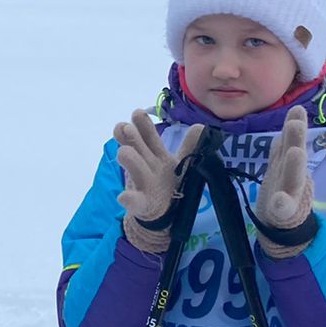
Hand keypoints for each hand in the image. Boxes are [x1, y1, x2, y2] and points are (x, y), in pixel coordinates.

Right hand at [114, 114, 202, 252]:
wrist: (161, 213)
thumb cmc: (169, 183)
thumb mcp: (180, 163)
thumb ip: (189, 146)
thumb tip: (200, 127)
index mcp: (155, 155)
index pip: (148, 135)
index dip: (143, 124)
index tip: (137, 113)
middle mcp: (144, 164)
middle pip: (135, 146)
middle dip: (132, 137)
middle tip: (126, 128)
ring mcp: (141, 184)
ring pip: (133, 167)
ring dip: (129, 159)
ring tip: (124, 153)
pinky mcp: (140, 204)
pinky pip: (134, 201)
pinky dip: (129, 199)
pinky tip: (125, 197)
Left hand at [254, 105, 317, 256]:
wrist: (284, 224)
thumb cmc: (284, 187)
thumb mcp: (286, 162)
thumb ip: (288, 140)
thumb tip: (295, 114)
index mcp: (289, 162)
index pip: (291, 140)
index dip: (295, 125)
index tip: (297, 109)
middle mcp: (292, 174)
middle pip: (294, 156)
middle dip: (296, 139)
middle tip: (296, 123)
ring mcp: (290, 193)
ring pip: (293, 178)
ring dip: (294, 166)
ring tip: (296, 152)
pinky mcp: (284, 213)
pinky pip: (283, 209)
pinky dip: (282, 204)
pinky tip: (280, 201)